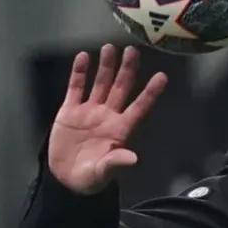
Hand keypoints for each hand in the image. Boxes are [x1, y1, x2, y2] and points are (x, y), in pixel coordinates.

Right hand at [48, 44, 166, 194]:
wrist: (65, 179)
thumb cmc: (90, 178)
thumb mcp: (102, 173)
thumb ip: (115, 163)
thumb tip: (133, 158)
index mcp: (120, 130)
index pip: (139, 107)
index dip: (150, 93)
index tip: (162, 76)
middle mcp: (108, 116)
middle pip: (121, 88)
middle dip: (127, 70)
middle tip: (133, 50)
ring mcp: (89, 111)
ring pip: (100, 84)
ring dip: (106, 66)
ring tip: (110, 48)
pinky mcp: (69, 111)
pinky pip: (76, 88)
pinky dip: (80, 73)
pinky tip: (84, 57)